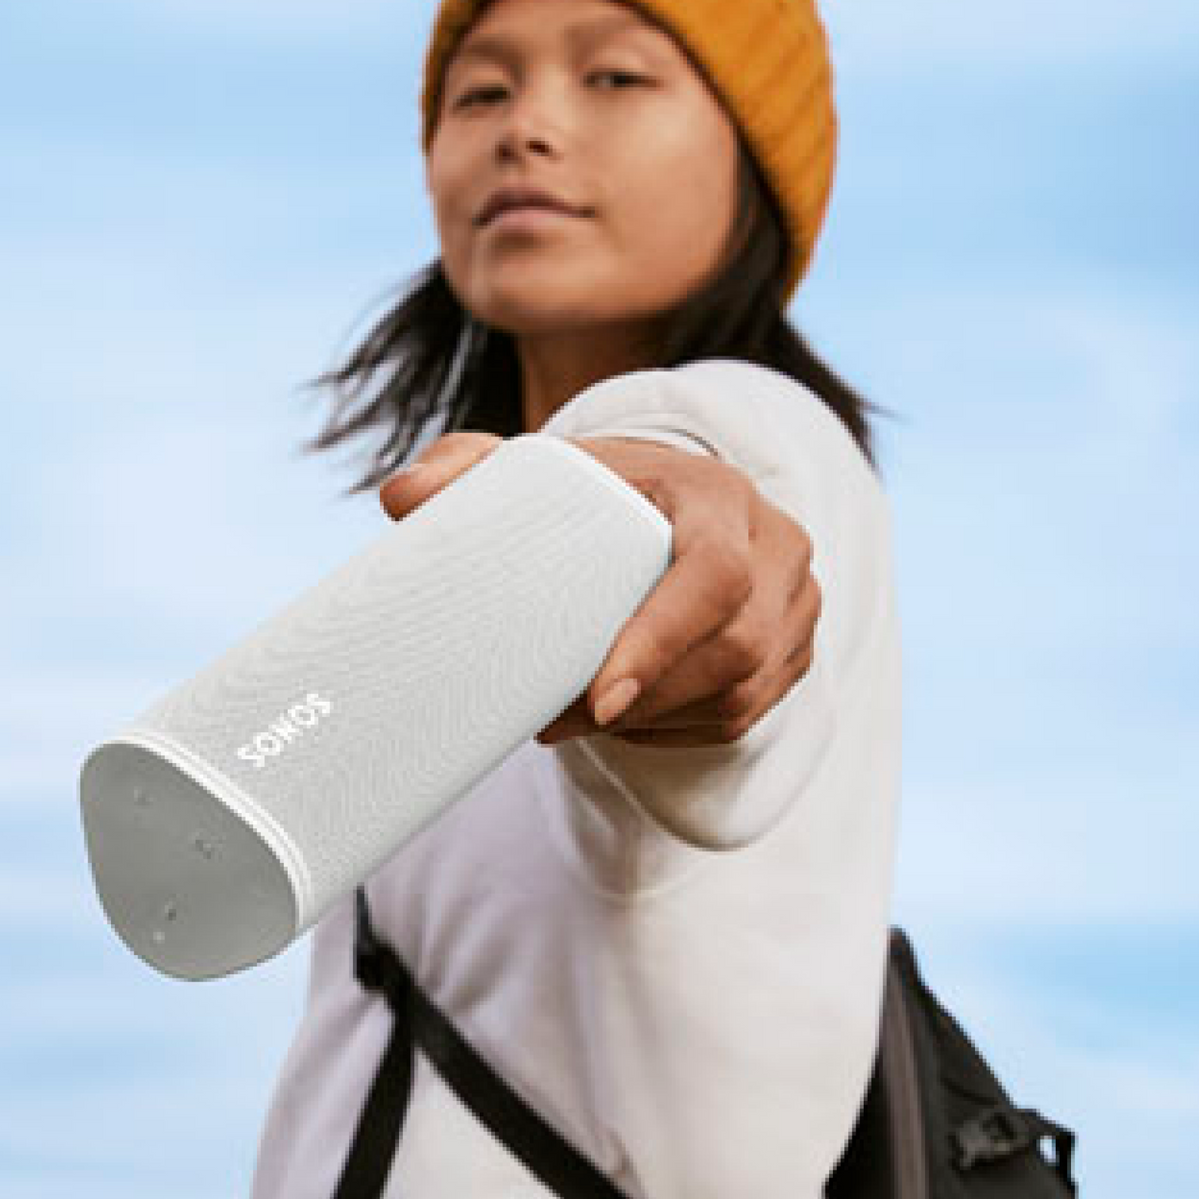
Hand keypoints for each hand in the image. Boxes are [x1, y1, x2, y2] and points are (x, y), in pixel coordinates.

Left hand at [377, 431, 821, 748]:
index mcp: (716, 492)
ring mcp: (798, 603)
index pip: (713, 572)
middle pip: (732, 649)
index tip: (598, 698)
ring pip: (738, 695)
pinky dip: (677, 729)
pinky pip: (742, 715)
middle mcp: (776, 544)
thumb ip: (466, 469)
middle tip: (557, 720)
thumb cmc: (596, 492)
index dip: (661, 640)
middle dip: (643, 700)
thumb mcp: (536, 472)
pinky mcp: (794, 651)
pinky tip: (625, 721)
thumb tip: (401, 497)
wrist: (672, 503)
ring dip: (654, 722)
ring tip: (577, 720)